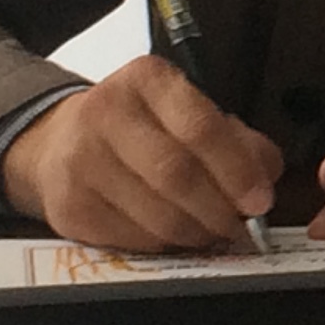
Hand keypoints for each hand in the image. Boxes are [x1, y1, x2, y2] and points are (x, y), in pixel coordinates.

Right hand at [1, 57, 282, 249]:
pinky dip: (164, 245)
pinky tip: (174, 236)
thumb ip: (239, 140)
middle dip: (218, 210)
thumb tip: (264, 179)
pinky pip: (131, 239)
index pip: (201, 128)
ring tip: (212, 233)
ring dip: (195, 233)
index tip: (261, 201)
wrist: (60, 142)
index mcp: (148, 80)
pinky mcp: (67, 206)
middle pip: (176, 175)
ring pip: (155, 215)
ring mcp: (79, 161)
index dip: (237, 171)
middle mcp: (106, 112)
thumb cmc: (145, 127)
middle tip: (239, 227)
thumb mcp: (191, 113)